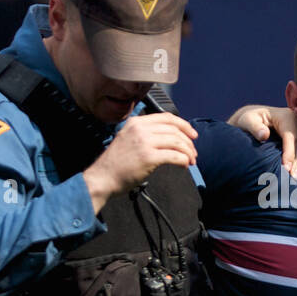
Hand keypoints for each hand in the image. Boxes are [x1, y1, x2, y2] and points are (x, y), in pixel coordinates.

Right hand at [83, 113, 197, 213]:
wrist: (102, 178)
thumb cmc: (116, 163)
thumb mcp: (128, 138)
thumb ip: (145, 134)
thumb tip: (171, 138)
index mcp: (136, 122)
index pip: (167, 117)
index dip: (183, 125)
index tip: (192, 134)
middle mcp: (140, 129)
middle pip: (174, 130)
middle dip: (188, 142)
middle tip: (193, 153)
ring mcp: (144, 142)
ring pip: (177, 142)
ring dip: (188, 152)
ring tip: (190, 160)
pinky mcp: (149, 157)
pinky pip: (175, 155)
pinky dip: (183, 160)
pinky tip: (184, 165)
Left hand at [228, 105, 296, 174]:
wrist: (253, 118)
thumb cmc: (249, 120)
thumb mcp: (247, 121)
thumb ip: (254, 127)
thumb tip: (264, 135)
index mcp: (286, 116)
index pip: (290, 136)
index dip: (289, 153)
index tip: (286, 168)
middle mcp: (296, 121)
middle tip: (293, 178)